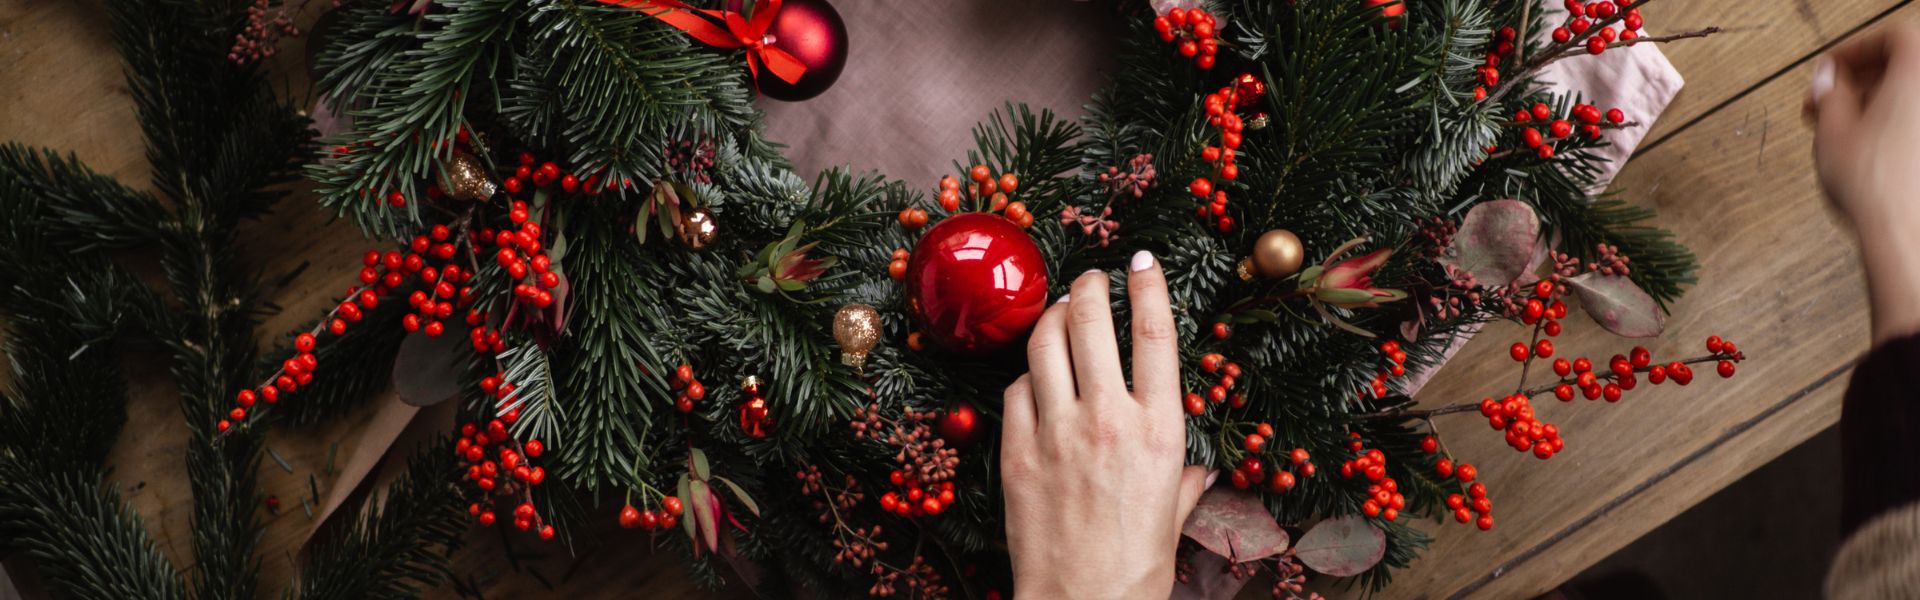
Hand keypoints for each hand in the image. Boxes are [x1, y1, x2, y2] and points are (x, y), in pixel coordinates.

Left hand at [1001, 250, 1212, 598]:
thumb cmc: (1136, 570)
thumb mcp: (1173, 517)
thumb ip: (1184, 481)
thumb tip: (1198, 471)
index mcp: (1159, 431)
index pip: (1155, 335)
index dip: (1146, 287)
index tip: (1140, 260)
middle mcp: (1109, 419)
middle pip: (1092, 322)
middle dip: (1090, 287)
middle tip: (1091, 278)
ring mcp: (1058, 431)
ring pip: (1045, 343)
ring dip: (1051, 315)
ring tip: (1058, 308)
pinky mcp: (1017, 450)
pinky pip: (1016, 390)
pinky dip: (1026, 374)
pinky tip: (1034, 374)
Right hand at [1809, 23, 1919, 229]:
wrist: (1904, 233)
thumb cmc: (1876, 187)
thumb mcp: (1831, 131)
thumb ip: (1829, 94)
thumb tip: (1828, 81)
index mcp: (1917, 76)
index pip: (1893, 38)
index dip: (1855, 49)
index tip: (1831, 70)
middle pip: (1904, 67)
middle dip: (1860, 81)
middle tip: (1828, 101)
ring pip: (1910, 99)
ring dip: (1875, 105)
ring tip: (1840, 131)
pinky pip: (1916, 125)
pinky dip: (1894, 127)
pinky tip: (1865, 149)